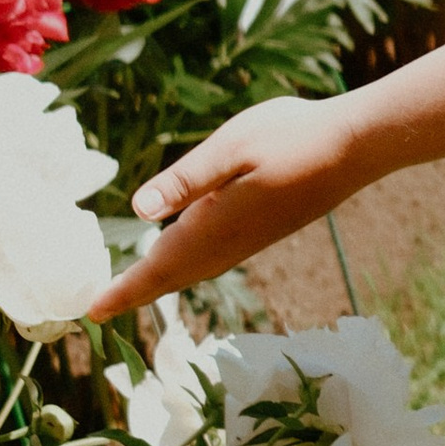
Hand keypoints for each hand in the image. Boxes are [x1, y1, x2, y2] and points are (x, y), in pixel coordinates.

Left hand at [85, 0, 444, 326]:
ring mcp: (250, 239)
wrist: (355, 145)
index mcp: (216, 223)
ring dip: (159, 280)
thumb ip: (186, 179)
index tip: (90, 310)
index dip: (123, 290)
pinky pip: (212, 257)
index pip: (158, 266)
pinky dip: (185, 264)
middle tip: (97, 307)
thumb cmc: (292, 135)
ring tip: (129, 288)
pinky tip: (180, 254)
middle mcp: (231, 241)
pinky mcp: (263, 229)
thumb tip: (138, 212)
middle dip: (135, 291)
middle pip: (172, 275)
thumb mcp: (231, 146)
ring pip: (193, 268)